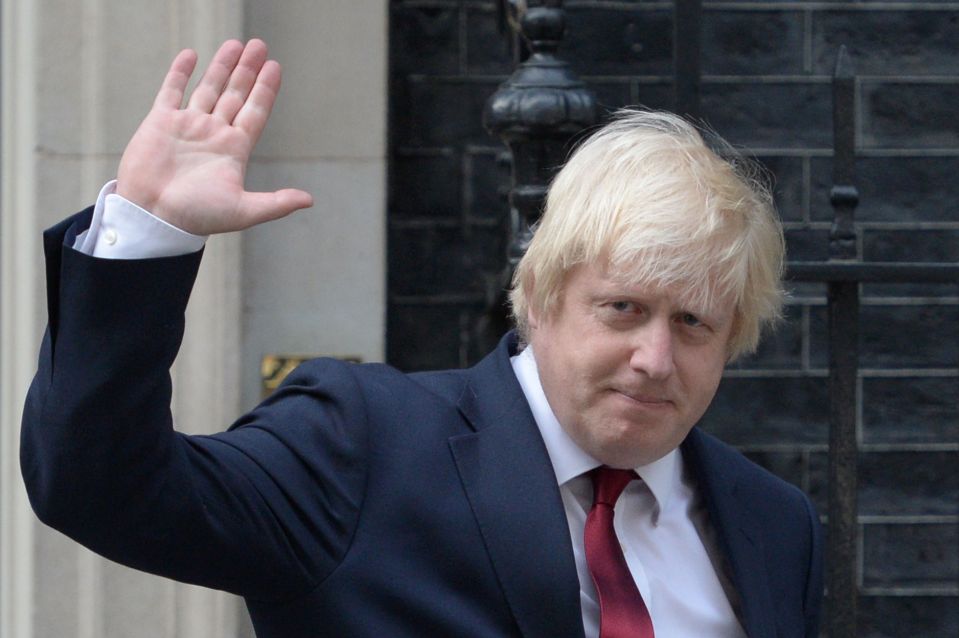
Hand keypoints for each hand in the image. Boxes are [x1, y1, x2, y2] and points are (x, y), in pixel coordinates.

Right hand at [116, 39, 312, 234]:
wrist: (152, 217)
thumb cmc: (196, 217)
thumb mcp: (243, 211)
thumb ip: (276, 203)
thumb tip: (309, 201)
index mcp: (234, 150)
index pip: (255, 112)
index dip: (265, 90)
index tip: (275, 68)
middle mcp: (213, 134)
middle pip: (235, 94)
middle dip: (248, 70)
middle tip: (260, 46)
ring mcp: (187, 126)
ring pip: (208, 88)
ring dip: (222, 66)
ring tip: (236, 44)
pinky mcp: (160, 122)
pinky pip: (171, 91)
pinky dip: (180, 73)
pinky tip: (192, 55)